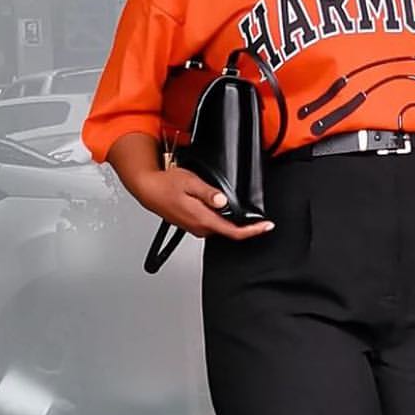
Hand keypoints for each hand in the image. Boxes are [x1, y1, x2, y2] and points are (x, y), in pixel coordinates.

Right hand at [131, 164, 274, 239]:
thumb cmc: (166, 185)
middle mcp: (200, 228)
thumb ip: (208, 193)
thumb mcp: (190, 182)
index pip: (233, 232)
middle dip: (246, 226)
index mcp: (202, 219)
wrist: (148, 190)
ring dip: (232, 222)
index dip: (252, 231)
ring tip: (243, 212)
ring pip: (221, 228)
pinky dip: (221, 219)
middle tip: (260, 219)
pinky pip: (212, 225)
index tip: (266, 226)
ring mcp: (195, 228)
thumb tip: (222, 201)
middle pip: (230, 231)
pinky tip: (222, 209)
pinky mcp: (192, 225)